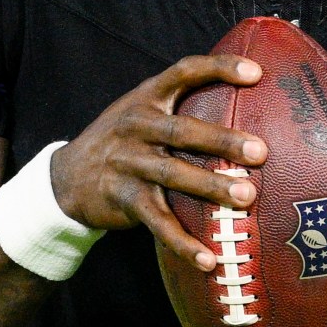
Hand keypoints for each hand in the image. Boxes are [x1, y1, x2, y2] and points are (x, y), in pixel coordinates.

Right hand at [51, 56, 267, 271]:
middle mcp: (137, 126)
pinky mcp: (124, 198)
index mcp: (147, 97)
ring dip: (211, 186)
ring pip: (174, 174)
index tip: (256, 72)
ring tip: (247, 197)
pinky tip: (208, 258)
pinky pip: (158, 222)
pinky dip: (183, 242)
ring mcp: (129, 163)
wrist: (66, 178)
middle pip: (183, 131)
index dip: (220, 68)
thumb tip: (246, 103)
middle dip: (223, 140)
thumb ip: (180, 105)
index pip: (184, 71)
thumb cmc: (123, 141)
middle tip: (260, 152)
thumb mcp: (142, 111)